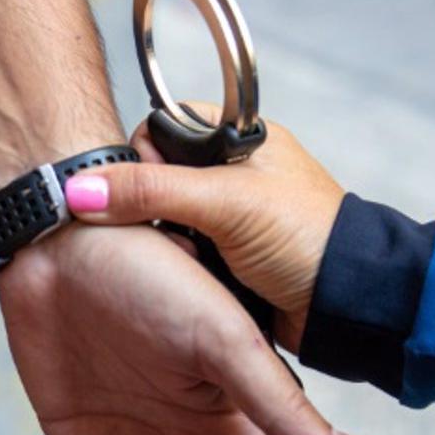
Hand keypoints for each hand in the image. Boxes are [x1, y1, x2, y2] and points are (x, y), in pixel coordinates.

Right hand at [61, 109, 344, 351]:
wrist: (351, 306)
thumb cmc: (308, 240)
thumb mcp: (226, 205)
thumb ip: (153, 191)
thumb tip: (83, 190)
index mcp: (238, 140)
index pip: (163, 129)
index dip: (144, 158)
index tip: (146, 193)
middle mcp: (232, 175)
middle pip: (157, 182)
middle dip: (152, 212)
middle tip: (169, 236)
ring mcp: (231, 220)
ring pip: (167, 226)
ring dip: (168, 247)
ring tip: (185, 264)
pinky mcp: (230, 261)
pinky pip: (184, 260)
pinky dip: (182, 273)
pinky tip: (190, 284)